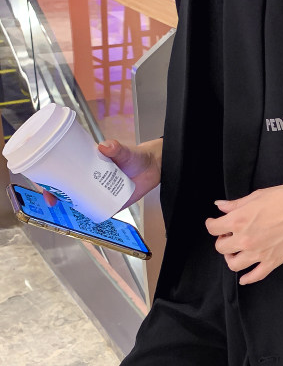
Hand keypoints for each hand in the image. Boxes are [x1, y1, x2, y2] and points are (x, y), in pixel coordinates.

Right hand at [39, 138, 162, 208]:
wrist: (154, 168)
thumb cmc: (136, 156)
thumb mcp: (125, 151)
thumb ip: (117, 148)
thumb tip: (106, 147)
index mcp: (87, 163)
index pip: (62, 169)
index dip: (50, 177)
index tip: (44, 184)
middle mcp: (90, 178)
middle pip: (66, 187)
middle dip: (55, 194)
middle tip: (52, 201)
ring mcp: (99, 191)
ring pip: (79, 200)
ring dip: (70, 206)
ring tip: (66, 209)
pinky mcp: (110, 202)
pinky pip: (96, 211)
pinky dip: (89, 215)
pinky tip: (84, 218)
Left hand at [204, 183, 282, 283]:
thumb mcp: (257, 196)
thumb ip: (236, 204)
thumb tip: (220, 206)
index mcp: (238, 221)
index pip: (213, 228)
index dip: (212, 224)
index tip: (215, 223)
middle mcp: (245, 240)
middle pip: (221, 247)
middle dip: (222, 240)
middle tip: (229, 236)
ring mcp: (258, 253)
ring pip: (233, 264)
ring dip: (231, 258)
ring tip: (236, 252)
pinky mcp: (272, 261)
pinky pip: (255, 276)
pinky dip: (247, 279)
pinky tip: (244, 277)